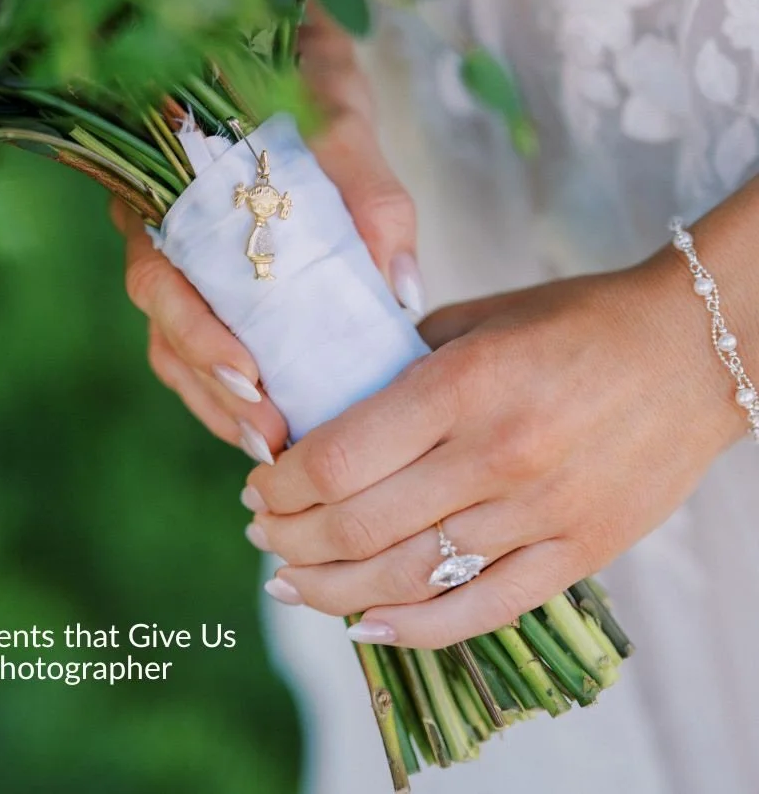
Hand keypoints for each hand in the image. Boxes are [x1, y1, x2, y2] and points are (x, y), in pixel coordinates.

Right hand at [112, 2, 421, 462]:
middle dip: (214, 390)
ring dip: (220, 399)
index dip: (196, 336)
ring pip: (176, 344)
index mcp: (165, 187)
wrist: (278, 34)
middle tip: (274, 438)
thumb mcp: (339, 114)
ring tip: (276, 447)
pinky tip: (271, 414)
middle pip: (164, 328)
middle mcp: (158, 226)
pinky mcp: (209, 270)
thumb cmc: (301, 70)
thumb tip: (403, 293)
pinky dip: (229, 380)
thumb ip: (365, 191)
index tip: (250, 379)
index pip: (160, 277)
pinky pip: (201, 337)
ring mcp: (179, 252)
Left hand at [245, 243, 749, 646]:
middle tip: (262, 530)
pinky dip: (416, 628)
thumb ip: (399, 363)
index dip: (279, 483)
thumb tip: (327, 406)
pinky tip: (368, 625)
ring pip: (408, 578)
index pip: (336, 459)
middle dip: (290, 537)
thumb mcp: (476, 318)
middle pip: (358, 526)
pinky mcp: (578, 554)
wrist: (691, 351)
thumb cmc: (575, 322)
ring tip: (291, 580)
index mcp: (461, 385)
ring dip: (332, 588)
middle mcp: (495, 455)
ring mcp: (539, 513)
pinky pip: (482, 610)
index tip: (256, 482)